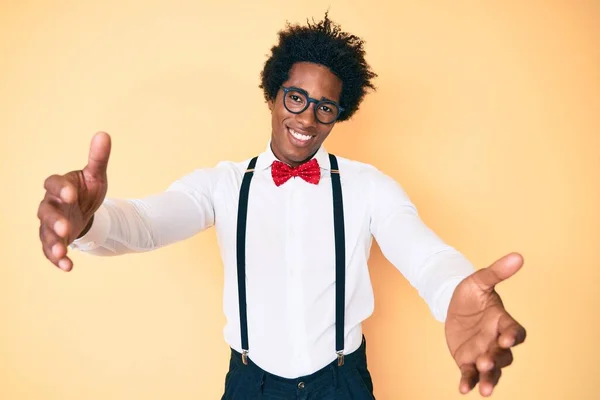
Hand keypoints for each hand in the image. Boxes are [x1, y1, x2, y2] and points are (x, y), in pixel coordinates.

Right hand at [37, 132, 111, 270]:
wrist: (83, 210)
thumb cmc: (85, 190)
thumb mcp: (95, 175)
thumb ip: (98, 158)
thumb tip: (104, 134)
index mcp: (59, 186)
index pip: (53, 184)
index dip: (60, 188)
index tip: (71, 194)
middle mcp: (50, 205)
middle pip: (46, 212)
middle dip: (54, 220)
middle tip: (65, 228)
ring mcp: (49, 225)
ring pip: (45, 234)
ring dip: (52, 244)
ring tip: (61, 252)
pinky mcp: (53, 241)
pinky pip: (51, 251)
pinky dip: (58, 259)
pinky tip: (68, 267)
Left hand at [445, 252, 525, 396]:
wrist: (451, 304)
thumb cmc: (470, 293)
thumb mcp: (479, 280)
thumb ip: (496, 272)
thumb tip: (517, 256)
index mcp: (502, 322)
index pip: (514, 332)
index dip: (512, 336)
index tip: (506, 340)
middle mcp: (496, 341)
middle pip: (504, 355)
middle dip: (496, 359)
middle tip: (486, 362)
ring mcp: (483, 352)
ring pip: (492, 369)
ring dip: (489, 378)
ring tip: (484, 389)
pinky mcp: (468, 361)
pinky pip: (471, 374)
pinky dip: (469, 382)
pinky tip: (463, 390)